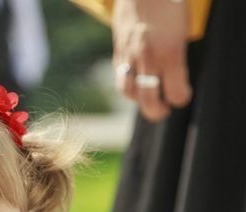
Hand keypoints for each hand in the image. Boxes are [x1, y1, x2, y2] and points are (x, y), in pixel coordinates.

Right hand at [112, 0, 191, 120]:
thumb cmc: (167, 6)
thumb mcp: (182, 31)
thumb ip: (177, 57)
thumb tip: (176, 80)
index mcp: (170, 52)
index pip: (175, 92)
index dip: (181, 98)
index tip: (183, 96)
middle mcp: (147, 58)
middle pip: (149, 100)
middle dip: (157, 111)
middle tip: (164, 110)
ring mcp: (129, 57)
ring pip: (129, 92)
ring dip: (139, 102)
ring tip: (148, 101)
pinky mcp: (117, 53)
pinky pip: (120, 78)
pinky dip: (128, 86)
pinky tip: (135, 85)